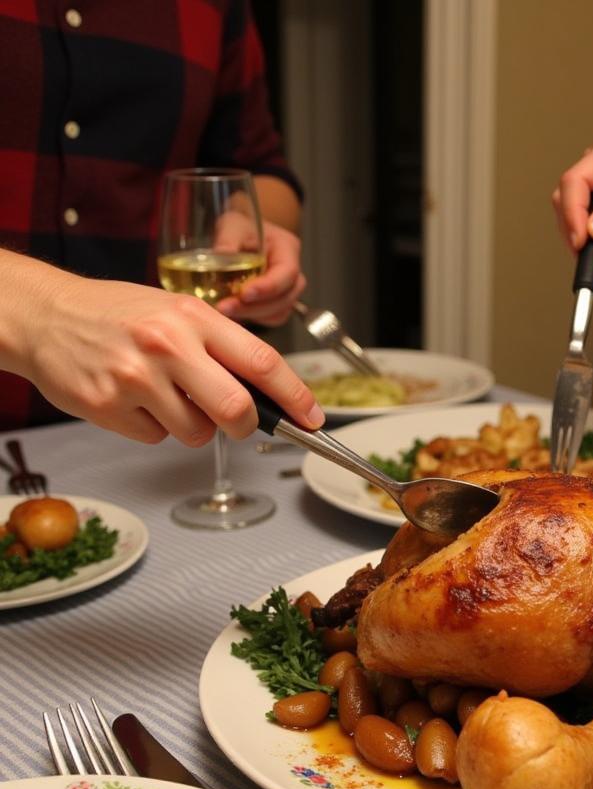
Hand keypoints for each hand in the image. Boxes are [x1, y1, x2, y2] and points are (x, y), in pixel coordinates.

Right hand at [9, 260, 322, 445]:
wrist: (45, 314)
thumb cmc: (120, 314)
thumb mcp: (177, 312)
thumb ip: (221, 349)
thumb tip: (269, 396)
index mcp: (193, 317)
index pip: (262, 361)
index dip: (295, 396)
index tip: (313, 418)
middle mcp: (167, 345)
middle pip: (236, 409)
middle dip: (245, 424)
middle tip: (236, 421)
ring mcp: (135, 377)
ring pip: (197, 433)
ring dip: (191, 425)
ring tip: (164, 393)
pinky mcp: (107, 407)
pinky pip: (156, 438)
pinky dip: (153, 427)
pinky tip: (133, 399)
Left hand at [215, 219, 305, 325]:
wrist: (242, 234)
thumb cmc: (241, 227)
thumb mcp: (232, 225)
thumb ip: (227, 240)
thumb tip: (220, 256)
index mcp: (287, 248)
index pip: (287, 273)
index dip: (268, 287)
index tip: (244, 294)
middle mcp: (292, 273)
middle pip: (285, 298)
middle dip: (255, 307)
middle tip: (225, 307)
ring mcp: (286, 291)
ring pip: (279, 312)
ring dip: (253, 316)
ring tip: (225, 311)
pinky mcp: (276, 304)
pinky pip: (270, 319)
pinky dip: (252, 319)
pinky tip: (232, 313)